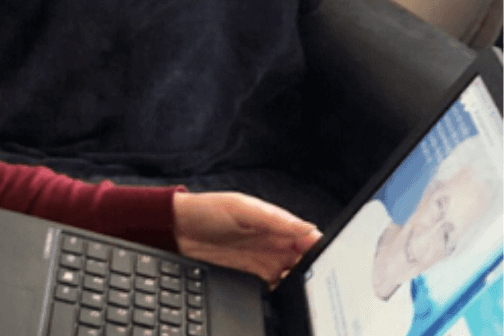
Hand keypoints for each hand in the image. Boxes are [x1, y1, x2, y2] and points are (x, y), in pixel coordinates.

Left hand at [173, 191, 320, 288]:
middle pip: (305, 260)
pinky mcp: (250, 278)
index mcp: (275, 223)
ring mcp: (263, 262)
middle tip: (316, 279)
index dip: (320, 248)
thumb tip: (307, 227)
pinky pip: (274, 289)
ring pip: (292, 277)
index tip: (327, 260)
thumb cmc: (207, 210)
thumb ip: (274, 218)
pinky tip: (284, 295)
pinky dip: (282, 293)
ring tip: (303, 288)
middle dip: (314, 270)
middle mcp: (273, 243)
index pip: (308, 237)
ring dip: (300, 283)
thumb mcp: (241, 208)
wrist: (176, 230)